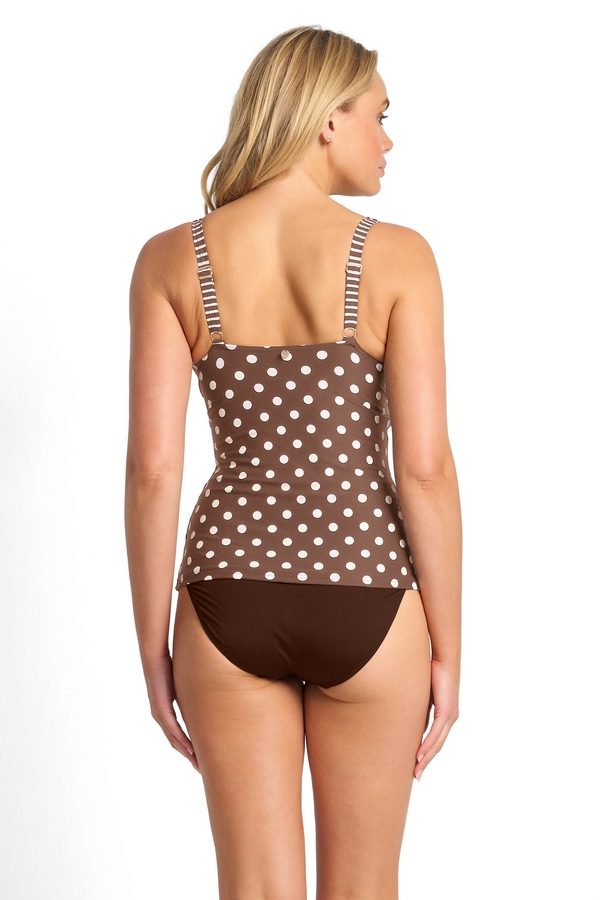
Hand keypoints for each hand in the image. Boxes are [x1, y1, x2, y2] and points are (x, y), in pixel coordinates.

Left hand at [143, 652, 199, 771]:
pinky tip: (191, 750)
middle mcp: (160, 716)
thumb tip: (205, 691)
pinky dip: (183, 741)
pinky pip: (173, 730)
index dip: (188, 748)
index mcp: (165, 711)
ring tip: (198, 765)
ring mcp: (160, 715)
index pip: (177, 735)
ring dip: (187, 753)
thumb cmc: (168, 665)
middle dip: (189, 757)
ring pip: (174, 740)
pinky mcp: (161, 710)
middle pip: (176, 742)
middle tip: (201, 769)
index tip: (200, 757)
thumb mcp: (182, 683)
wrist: (154, 656)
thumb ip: (190, 691)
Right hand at [413, 658, 458, 780]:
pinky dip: (428, 746)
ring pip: (437, 743)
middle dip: (425, 762)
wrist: (444, 658)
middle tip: (416, 776)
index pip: (434, 738)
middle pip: (437, 745)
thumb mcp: (421, 692)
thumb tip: (404, 714)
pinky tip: (419, 755)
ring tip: (416, 771)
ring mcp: (450, 716)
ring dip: (426, 758)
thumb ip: (416, 705)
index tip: (415, 764)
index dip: (425, 752)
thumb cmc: (432, 669)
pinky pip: (436, 733)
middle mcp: (450, 718)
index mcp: (444, 714)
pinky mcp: (447, 712)